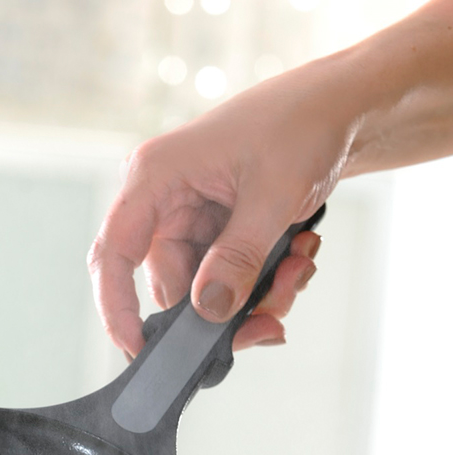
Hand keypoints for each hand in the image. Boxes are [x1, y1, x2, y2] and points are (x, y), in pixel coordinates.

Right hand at [88, 60, 356, 356]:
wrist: (341, 107)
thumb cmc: (302, 122)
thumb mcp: (274, 193)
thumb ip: (239, 256)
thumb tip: (210, 310)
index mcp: (156, 176)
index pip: (113, 253)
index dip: (117, 307)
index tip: (140, 347)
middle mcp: (164, 201)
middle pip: (171, 285)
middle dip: (223, 307)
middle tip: (272, 314)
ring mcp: (191, 220)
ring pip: (205, 290)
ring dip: (255, 295)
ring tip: (297, 267)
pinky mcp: (216, 233)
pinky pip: (227, 280)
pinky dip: (265, 283)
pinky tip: (296, 257)